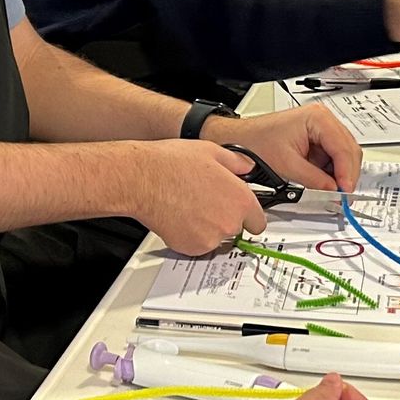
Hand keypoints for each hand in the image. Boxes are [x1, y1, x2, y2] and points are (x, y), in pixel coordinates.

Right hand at [127, 138, 268, 253]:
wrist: (141, 179)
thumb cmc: (171, 164)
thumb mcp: (212, 151)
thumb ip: (237, 162)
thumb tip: (246, 167)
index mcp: (240, 199)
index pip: (258, 222)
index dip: (249, 216)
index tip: (243, 215)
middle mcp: (229, 222)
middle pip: (236, 229)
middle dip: (224, 218)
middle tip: (206, 201)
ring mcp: (210, 238)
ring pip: (216, 238)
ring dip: (208, 227)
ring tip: (190, 206)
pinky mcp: (190, 248)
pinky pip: (198, 245)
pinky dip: (191, 236)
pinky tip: (181, 216)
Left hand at [211, 105, 361, 191]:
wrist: (239, 139)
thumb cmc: (255, 142)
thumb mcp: (287, 165)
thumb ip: (314, 180)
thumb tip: (333, 191)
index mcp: (318, 118)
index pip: (343, 148)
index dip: (347, 173)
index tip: (345, 191)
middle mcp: (323, 119)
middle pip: (349, 150)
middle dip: (347, 174)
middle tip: (343, 195)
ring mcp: (321, 129)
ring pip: (344, 155)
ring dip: (340, 174)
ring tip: (333, 191)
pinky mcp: (317, 139)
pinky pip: (333, 158)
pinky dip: (332, 172)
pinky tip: (326, 182)